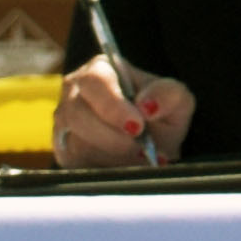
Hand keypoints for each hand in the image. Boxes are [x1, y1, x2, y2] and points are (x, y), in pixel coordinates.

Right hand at [53, 59, 194, 165]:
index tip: (137, 126)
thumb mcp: (175, 99)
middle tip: (140, 149)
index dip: (113, 106)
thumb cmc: (159, 114)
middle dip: (112, 138)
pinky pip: (77, 165)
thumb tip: (147, 105)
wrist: (152, 146)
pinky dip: (104, 169)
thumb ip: (167, 94)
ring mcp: (65, 125)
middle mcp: (74, 94)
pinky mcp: (65, 153)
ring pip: (76, 144)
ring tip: (139, 158)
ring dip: (112, 156)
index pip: (95, 81)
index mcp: (100, 71)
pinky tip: (124, 167)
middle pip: (77, 115)